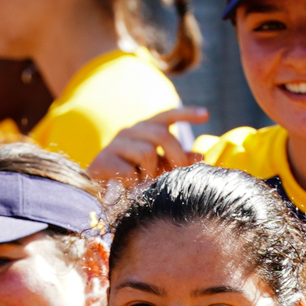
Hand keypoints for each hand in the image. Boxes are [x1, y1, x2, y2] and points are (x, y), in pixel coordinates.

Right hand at [87, 106, 208, 182]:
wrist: (99, 191)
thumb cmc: (134, 176)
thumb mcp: (159, 167)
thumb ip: (178, 161)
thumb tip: (201, 157)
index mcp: (145, 129)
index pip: (167, 116)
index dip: (186, 114)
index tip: (206, 114)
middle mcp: (130, 131)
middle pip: (162, 135)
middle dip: (175, 157)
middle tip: (178, 173)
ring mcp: (116, 144)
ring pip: (146, 153)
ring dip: (150, 173)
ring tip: (144, 183)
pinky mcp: (104, 160)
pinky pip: (130, 172)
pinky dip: (134, 184)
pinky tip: (128, 187)